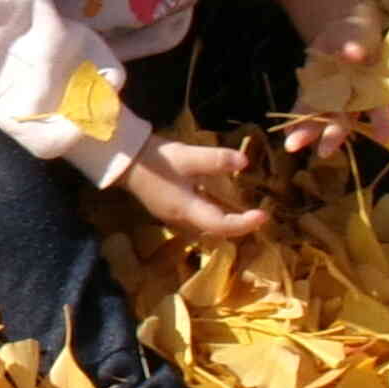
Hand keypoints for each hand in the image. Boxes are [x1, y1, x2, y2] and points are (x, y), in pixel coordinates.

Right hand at [117, 139, 268, 240]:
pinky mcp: (169, 209)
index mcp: (187, 209)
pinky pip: (197, 220)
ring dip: (226, 223)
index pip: (222, 225)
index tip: (264, 215)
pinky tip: (219, 201)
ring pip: (206, 228)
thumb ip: (216, 159)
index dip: (245, 223)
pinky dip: (213, 215)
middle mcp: (181, 219)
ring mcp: (173, 217)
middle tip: (258, 215)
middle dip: (238, 227)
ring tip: (244, 211)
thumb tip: (244, 162)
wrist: (124, 161)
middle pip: (215, 231)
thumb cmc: (156, 160)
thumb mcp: (187, 156)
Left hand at [278, 27, 388, 156]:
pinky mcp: (315, 93)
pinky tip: (287, 133)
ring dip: (308, 132)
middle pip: (347, 118)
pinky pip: (305, 107)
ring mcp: (334, 98)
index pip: (381, 105)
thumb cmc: (358, 34)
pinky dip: (296, 118)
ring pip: (323, 118)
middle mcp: (355, 97)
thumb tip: (354, 53)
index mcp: (375, 85)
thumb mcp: (359, 34)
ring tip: (292, 145)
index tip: (383, 137)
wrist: (340, 32)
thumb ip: (357, 44)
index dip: (383, 121)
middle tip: (324, 152)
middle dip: (334, 135)